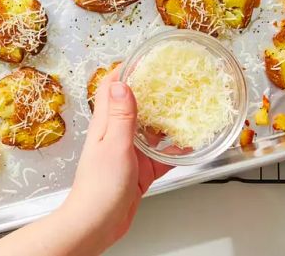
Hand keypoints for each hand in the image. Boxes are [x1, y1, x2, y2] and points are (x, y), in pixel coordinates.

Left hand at [0, 67, 169, 255]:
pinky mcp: (139, 170)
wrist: (96, 224)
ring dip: (166, 120)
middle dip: (152, 92)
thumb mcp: (114, 146)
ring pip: (150, 129)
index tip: (144, 59)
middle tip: (173, 82)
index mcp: (105, 123)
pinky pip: (160, 155)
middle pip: (134, 105)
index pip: (111, 87)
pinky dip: (173, 150)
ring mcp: (128, 152)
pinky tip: (188, 148)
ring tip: (185, 110)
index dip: (125, 70)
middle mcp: (115, 134)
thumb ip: (121, 116)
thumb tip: (124, 83)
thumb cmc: (99, 188)